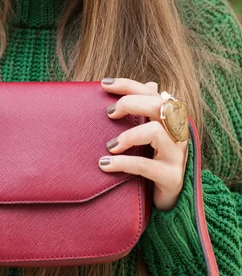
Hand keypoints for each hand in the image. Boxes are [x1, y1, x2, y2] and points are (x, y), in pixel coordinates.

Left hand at [98, 78, 188, 211]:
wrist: (170, 199)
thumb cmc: (157, 159)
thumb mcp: (151, 134)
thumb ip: (148, 110)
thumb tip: (151, 83)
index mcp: (172, 118)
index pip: (150, 92)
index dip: (127, 85)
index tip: (104, 84)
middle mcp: (178, 132)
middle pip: (157, 105)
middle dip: (129, 104)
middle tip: (110, 114)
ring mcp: (177, 155)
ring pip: (154, 131)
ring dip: (128, 136)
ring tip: (110, 146)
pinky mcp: (172, 177)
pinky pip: (145, 165)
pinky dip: (122, 163)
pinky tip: (105, 164)